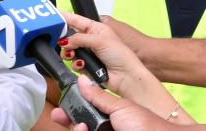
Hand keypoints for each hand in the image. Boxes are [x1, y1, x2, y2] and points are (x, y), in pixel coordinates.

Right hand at [50, 75, 174, 130]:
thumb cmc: (146, 124)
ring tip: (80, 126)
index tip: (60, 108)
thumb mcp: (119, 107)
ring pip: (81, 130)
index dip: (71, 109)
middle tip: (59, 116)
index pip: (85, 111)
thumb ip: (98, 96)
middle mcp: (107, 126)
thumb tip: (81, 80)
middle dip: (67, 120)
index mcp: (110, 114)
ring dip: (75, 127)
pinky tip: (83, 129)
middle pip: (79, 123)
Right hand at [58, 12, 155, 98]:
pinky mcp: (87, 66)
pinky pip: (74, 63)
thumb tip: (64, 40)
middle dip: (65, 39)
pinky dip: (76, 64)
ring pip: (70, 50)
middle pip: (70, 36)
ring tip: (71, 55)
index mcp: (97, 28)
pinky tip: (82, 65)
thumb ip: (79, 38)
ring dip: (69, 53)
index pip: (77, 20)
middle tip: (61, 41)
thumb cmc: (121, 55)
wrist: (126, 77)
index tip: (53, 15)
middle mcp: (92, 40)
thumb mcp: (99, 40)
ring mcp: (89, 53)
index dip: (65, 17)